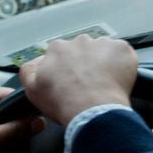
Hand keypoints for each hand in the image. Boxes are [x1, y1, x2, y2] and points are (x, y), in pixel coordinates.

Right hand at [20, 35, 137, 125]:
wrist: (92, 111)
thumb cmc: (64, 103)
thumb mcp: (32, 89)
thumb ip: (29, 70)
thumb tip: (36, 63)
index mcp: (57, 48)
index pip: (63, 54)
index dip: (68, 69)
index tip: (72, 81)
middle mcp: (79, 41)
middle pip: (84, 50)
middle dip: (87, 64)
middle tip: (89, 84)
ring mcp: (102, 44)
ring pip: (104, 51)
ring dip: (104, 63)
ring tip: (104, 84)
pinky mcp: (122, 50)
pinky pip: (123, 54)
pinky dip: (122, 65)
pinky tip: (116, 80)